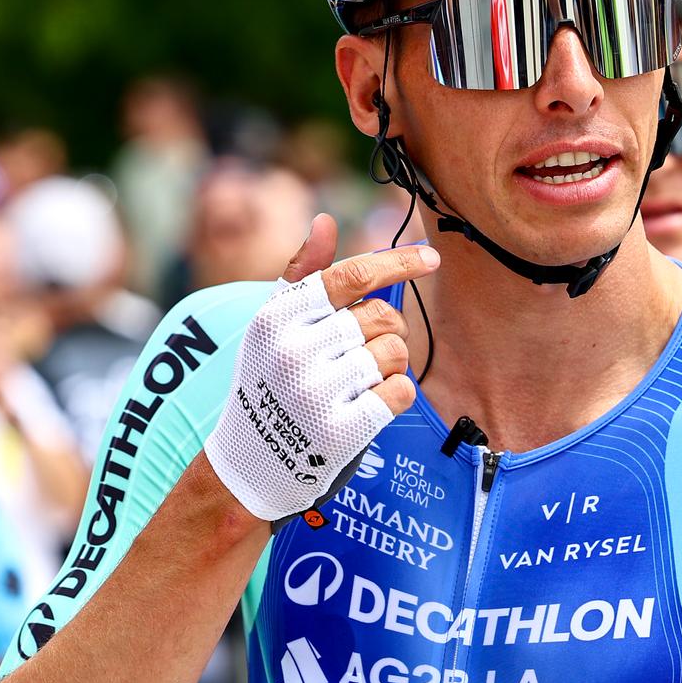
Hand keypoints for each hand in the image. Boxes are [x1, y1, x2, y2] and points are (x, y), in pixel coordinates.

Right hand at [202, 214, 435, 520]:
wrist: (249, 462)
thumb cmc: (268, 382)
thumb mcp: (272, 326)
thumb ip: (303, 274)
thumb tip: (325, 220)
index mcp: (278, 317)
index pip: (351, 276)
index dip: (398, 263)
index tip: (432, 258)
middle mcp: (294, 350)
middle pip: (383, 317)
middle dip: (386, 332)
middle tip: (360, 353)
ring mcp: (317, 391)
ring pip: (396, 354)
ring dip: (388, 366)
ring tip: (356, 383)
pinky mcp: (342, 429)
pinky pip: (401, 392)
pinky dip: (395, 396)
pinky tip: (366, 406)